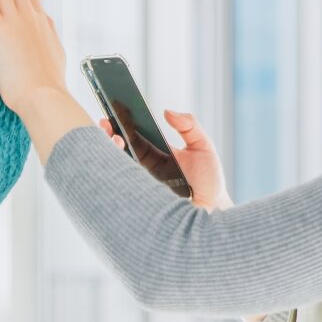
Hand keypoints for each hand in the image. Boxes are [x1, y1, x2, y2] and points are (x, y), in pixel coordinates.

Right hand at [99, 108, 232, 210]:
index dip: (120, 124)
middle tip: (105, 123)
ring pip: (116, 167)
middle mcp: (144, 170)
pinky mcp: (140, 200)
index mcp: (156, 155)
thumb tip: (167, 112)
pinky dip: (116, 173)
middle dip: (107, 135)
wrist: (215, 211)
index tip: (113, 110)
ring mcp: (141, 185)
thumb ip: (189, 126)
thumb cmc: (209, 181)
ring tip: (114, 138)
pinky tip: (116, 158)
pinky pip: (122, 186)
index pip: (132, 137)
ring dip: (109, 151)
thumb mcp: (202, 146)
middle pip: (118, 150)